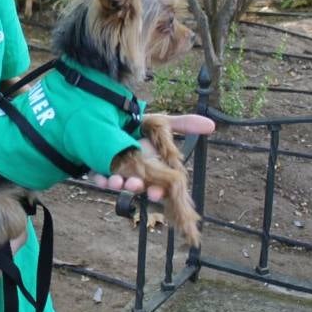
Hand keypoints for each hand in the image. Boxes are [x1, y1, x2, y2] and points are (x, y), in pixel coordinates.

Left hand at [90, 113, 214, 202]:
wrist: (112, 117)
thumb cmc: (141, 126)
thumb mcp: (162, 124)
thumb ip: (184, 125)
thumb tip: (211, 124)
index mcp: (152, 167)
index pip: (158, 183)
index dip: (158, 191)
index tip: (156, 194)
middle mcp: (136, 173)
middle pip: (138, 186)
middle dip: (138, 188)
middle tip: (138, 187)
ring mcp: (118, 172)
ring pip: (120, 184)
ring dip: (119, 185)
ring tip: (118, 182)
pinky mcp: (100, 169)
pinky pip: (100, 178)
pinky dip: (101, 179)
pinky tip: (102, 178)